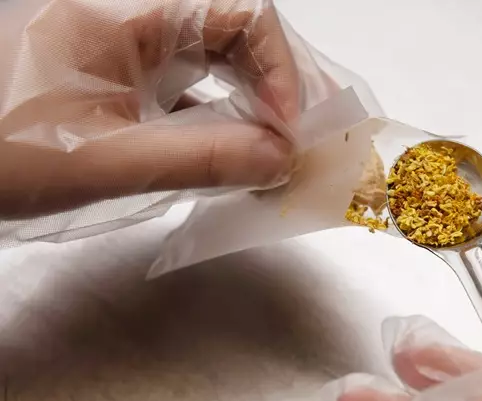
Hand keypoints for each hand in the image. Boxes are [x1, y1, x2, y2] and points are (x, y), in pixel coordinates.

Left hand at [0, 0, 299, 217]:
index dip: (281, 68)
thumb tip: (281, 159)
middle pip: (235, 34)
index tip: (290, 129)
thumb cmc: (2, 152)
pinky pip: (188, 90)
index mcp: (131, 11)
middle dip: (278, 85)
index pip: (241, 13)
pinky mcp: (122, 78)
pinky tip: (238, 154)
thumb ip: (202, 159)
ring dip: (254, 103)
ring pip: (215, 62)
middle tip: (307, 136)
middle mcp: (136, 17)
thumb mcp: (108, 159)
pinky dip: (220, 121)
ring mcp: (129, 47)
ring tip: (283, 147)